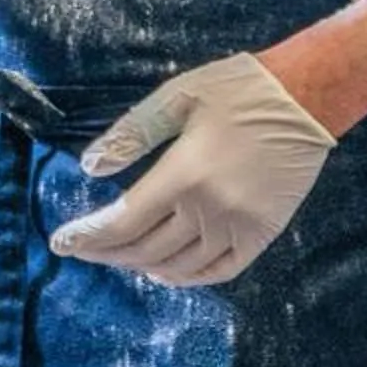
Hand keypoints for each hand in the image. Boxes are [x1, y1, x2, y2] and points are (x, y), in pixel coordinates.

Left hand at [48, 53, 335, 286]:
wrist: (305, 99)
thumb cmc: (234, 90)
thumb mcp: (174, 98)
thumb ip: (130, 135)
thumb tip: (88, 167)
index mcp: (183, 175)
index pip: (124, 222)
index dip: (89, 237)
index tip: (60, 243)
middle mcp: (210, 209)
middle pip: (146, 247)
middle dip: (106, 252)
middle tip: (80, 250)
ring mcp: (240, 226)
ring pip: (180, 264)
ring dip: (142, 265)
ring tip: (116, 258)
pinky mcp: (264, 232)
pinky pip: (222, 269)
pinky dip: (189, 276)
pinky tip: (164, 271)